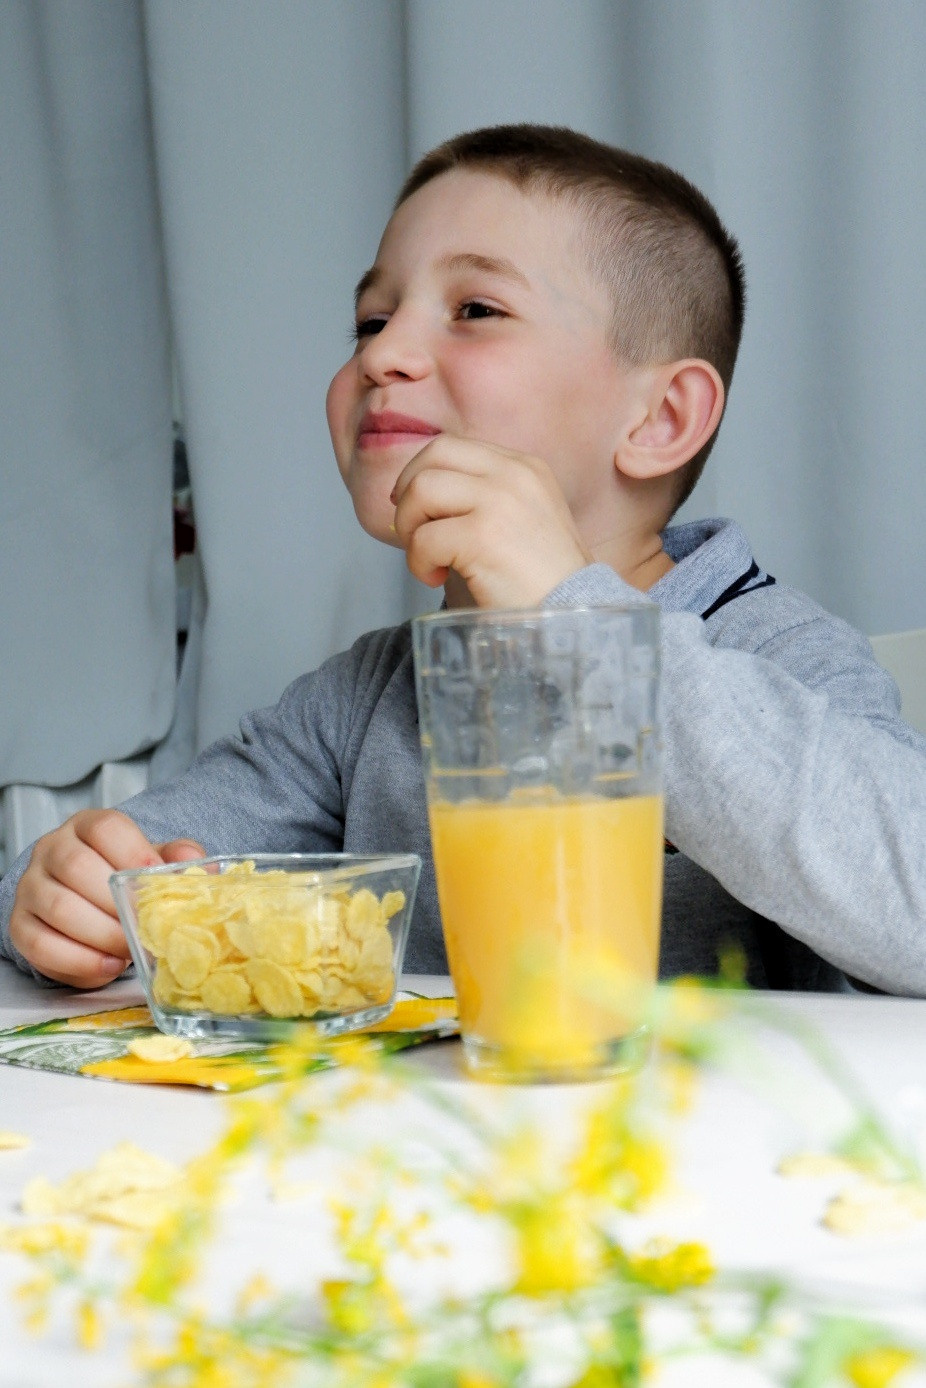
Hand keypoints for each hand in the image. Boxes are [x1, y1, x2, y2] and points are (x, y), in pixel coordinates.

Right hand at [9, 809, 204, 988]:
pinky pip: (40, 945)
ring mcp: (31, 886)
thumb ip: (176, 859)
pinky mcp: (20, 924)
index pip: (105, 828)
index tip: (155, 879)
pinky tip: (109, 966)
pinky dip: (79, 960)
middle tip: (146, 927)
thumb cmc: (122, 880)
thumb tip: (198, 865)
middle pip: (77, 867)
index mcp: (87, 826)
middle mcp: (52, 849)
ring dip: (102, 934)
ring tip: (131, 950)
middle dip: (117, 903)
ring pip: (58, 907)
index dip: (134, 852)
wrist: (90, 906)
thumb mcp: (151, 862)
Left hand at [392, 436, 592, 607]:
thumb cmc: (540, 581)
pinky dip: (419, 563)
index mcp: (524, 467)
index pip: (452, 447)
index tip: (416, 508)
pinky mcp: (482, 536)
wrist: (570, 616)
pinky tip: (436, 578)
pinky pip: (423, 538)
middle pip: (433, 456)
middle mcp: (514, 475)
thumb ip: (483, 497)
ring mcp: (499, 502)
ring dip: (409, 528)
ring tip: (427, 559)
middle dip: (408, 495)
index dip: (420, 473)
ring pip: (421, 490)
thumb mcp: (521, 520)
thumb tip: (419, 495)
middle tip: (412, 533)